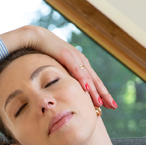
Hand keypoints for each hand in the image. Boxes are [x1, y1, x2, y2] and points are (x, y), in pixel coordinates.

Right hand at [0, 25, 115, 109]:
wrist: (32, 38)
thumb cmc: (42, 55)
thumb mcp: (55, 70)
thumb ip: (62, 80)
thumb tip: (65, 96)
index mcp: (79, 64)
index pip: (93, 81)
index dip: (101, 93)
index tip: (109, 106)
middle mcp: (79, 60)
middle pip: (95, 79)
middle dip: (104, 93)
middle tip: (113, 106)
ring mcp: (74, 56)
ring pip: (87, 76)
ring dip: (95, 89)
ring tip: (101, 103)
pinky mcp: (65, 53)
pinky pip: (75, 68)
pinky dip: (82, 78)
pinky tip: (87, 88)